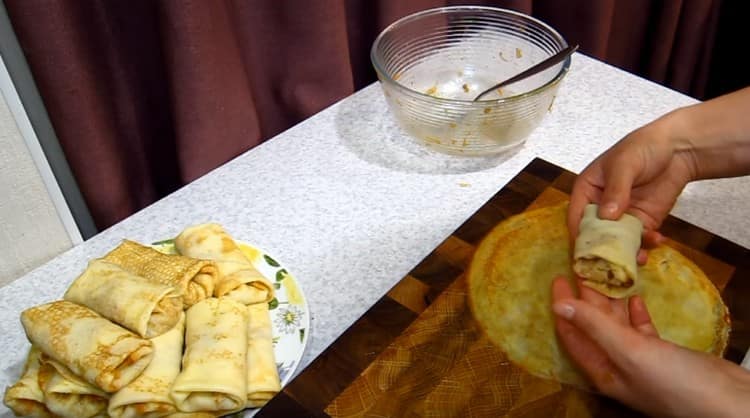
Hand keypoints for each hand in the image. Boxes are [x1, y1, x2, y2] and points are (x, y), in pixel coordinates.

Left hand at [551, 276, 749, 417]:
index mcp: (601, 369)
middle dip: (586, 297)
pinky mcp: (662, 354)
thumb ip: (594, 327)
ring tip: (606, 272)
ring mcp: (639, 360)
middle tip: (583, 266)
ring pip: (616, 324)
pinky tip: (633, 296)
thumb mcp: (629, 351)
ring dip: (611, 299)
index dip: (563, 306)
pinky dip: (634, 312)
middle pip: (593, 325)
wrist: (727, 402)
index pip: (572, 333)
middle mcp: (616, 364)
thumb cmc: (674, 381)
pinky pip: (640, 330)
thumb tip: (559, 306)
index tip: (558, 277)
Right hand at [567, 118, 695, 249]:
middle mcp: (600, 208)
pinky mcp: (642, 223)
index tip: (588, 252)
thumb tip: (607, 216)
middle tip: (612, 263)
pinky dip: (646, 245)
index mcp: (587, 191)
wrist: (679, 149)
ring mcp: (622, 217)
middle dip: (603, 250)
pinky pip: (639, 240)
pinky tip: (657, 240)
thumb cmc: (643, 147)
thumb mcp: (626, 164)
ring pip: (617, 242)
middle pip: (595, 235)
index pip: (577, 217)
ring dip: (626, 252)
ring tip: (639, 257)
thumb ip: (616, 190)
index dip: (580, 235)